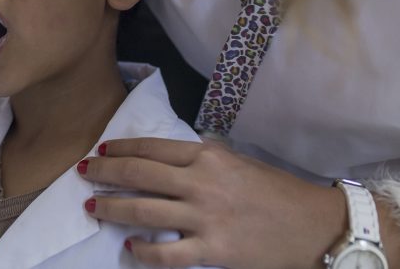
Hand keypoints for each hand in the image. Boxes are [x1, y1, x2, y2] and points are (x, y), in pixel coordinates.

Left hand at [78, 137, 347, 268]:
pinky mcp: (212, 250)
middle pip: (140, 173)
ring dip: (112, 206)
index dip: (122, 148)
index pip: (153, 146)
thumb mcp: (238, 163)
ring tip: (92, 206)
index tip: (102, 149)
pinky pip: (166, 253)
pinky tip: (130, 247)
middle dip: (105, 171)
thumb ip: (203, 161)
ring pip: (143, 209)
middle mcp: (202, 182)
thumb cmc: (278, 193)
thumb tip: (167, 162)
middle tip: (83, 172)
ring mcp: (205, 217)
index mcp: (209, 155)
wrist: (316, 226)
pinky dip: (142, 250)